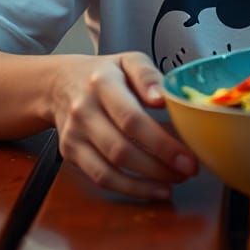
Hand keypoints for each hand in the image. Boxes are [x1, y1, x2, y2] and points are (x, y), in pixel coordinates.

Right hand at [49, 52, 197, 199]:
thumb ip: (148, 76)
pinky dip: (129, 189)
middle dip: (159, 166)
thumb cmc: (105, 73)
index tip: (187, 155)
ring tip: (175, 181)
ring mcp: (74, 135)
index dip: (160, 141)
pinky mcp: (70, 154)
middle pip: (121, 148)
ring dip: (146, 182)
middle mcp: (84, 110)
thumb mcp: (129, 60)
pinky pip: (100, 178)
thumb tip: (163, 99)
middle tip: (189, 170)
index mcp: (102, 83)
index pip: (131, 118)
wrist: (60, 83)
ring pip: (109, 169)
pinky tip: (153, 189)